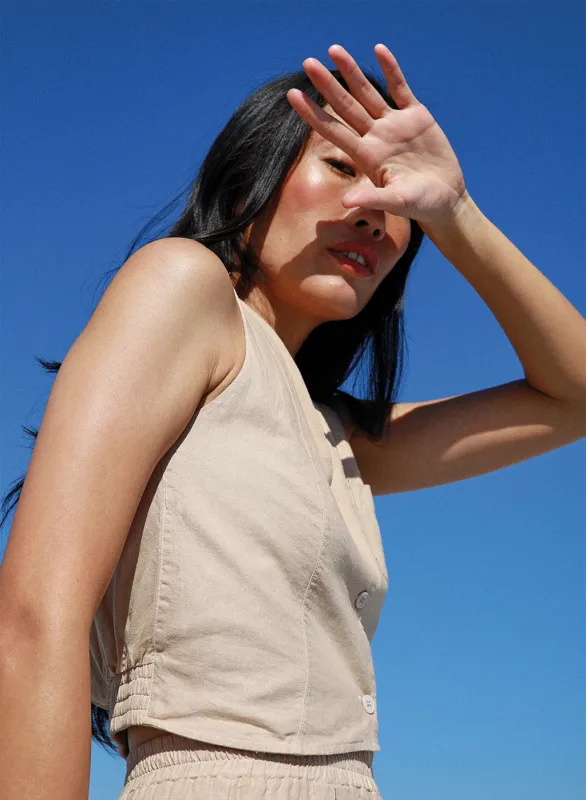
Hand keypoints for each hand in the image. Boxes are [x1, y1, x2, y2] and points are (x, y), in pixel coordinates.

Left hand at [287, 44, 468, 225]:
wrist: (445, 198)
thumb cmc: (419, 205)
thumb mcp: (396, 202)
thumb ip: (373, 198)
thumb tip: (347, 202)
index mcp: (367, 156)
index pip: (334, 131)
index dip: (313, 114)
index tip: (292, 96)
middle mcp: (375, 136)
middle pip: (346, 106)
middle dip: (328, 86)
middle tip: (307, 63)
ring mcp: (394, 125)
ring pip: (368, 93)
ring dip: (352, 72)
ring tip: (334, 50)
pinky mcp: (416, 117)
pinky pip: (400, 89)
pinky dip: (391, 69)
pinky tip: (378, 50)